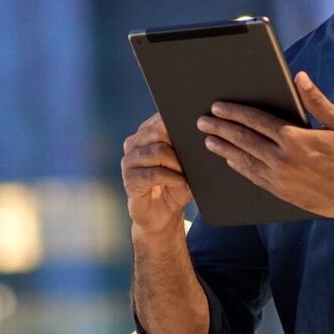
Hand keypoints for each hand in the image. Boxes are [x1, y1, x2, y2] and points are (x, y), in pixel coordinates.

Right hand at [122, 113, 192, 235]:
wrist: (162, 215)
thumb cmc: (176, 184)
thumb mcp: (185, 162)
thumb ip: (188, 145)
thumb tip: (205, 130)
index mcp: (146, 133)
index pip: (162, 117)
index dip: (180, 122)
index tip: (197, 129)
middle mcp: (134, 143)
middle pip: (160, 130)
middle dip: (181, 143)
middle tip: (194, 157)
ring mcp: (129, 161)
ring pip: (158, 151)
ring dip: (179, 163)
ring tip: (188, 173)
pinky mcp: (129, 179)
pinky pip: (154, 173)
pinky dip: (173, 178)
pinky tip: (182, 184)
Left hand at [196, 72, 333, 219]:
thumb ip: (316, 100)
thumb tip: (299, 77)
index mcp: (295, 138)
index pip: (255, 121)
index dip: (234, 112)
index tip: (218, 107)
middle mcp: (283, 159)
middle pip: (243, 140)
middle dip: (220, 129)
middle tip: (203, 121)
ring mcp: (280, 179)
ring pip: (244, 160)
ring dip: (224, 149)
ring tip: (209, 140)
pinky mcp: (282, 193)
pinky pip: (254, 177)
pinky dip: (239, 167)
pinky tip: (230, 160)